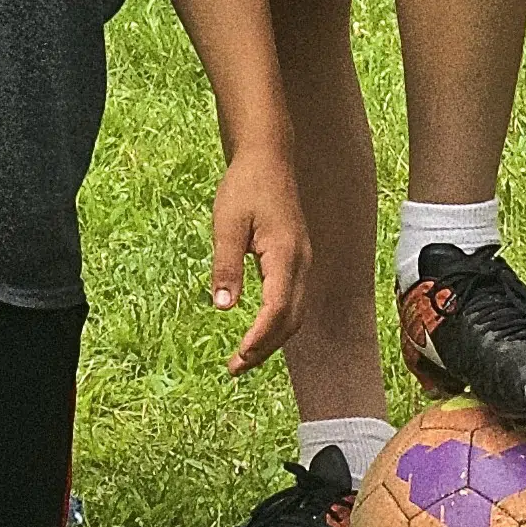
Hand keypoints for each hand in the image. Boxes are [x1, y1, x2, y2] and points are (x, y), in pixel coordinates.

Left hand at [206, 144, 307, 374]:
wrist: (268, 159)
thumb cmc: (245, 187)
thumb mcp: (227, 224)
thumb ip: (226, 266)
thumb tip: (223, 308)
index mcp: (286, 256)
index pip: (277, 309)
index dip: (258, 338)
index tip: (237, 357)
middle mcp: (301, 263)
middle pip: (290, 319)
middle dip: (265, 347)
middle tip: (235, 368)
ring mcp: (302, 262)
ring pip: (294, 313)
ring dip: (271, 338)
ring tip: (243, 357)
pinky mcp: (297, 260)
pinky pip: (292, 300)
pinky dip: (276, 322)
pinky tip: (257, 330)